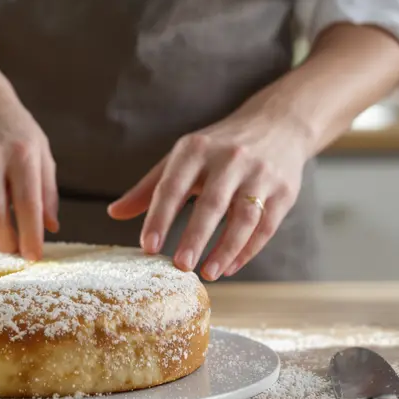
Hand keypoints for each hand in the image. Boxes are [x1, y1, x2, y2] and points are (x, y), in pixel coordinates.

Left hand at [107, 116, 308, 279]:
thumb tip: (114, 213)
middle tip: (180, 266)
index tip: (148, 247)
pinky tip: (230, 267)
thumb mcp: (183, 158)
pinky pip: (266, 226)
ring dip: (226, 248)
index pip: (173, 185)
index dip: (160, 217)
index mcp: (196, 149)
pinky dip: (248, 250)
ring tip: (209, 273)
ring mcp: (260, 174)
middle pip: (212, 203)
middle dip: (196, 236)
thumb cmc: (219, 147)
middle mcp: (230, 158)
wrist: (278, 124)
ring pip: (245, 217)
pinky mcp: (284, 191)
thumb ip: (150, 187)